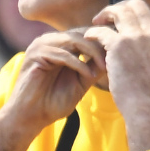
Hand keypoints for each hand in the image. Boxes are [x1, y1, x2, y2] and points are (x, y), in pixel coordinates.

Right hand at [0, 29, 104, 144]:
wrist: (29, 117)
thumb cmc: (52, 103)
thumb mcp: (80, 83)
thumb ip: (93, 68)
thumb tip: (113, 56)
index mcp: (59, 45)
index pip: (84, 33)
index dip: (102, 41)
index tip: (120, 52)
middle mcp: (49, 41)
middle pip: (81, 33)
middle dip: (99, 45)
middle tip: (114, 59)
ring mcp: (40, 46)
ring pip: (73, 40)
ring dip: (91, 52)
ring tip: (103, 66)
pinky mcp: (35, 55)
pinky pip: (62, 54)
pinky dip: (77, 63)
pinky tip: (87, 74)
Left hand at [81, 0, 149, 129]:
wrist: (147, 106)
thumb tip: (142, 47)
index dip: (135, 13)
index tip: (123, 20)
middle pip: (137, 5)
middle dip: (121, 6)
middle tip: (107, 15)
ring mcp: (137, 37)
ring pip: (120, 12)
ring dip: (106, 13)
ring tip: (96, 21)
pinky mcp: (119, 45)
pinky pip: (102, 31)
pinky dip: (93, 32)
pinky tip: (88, 36)